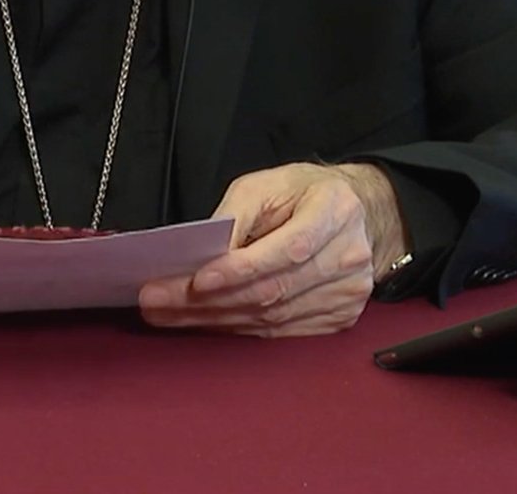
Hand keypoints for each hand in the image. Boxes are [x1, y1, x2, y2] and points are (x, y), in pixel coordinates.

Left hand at [138, 162, 405, 337]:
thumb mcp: (267, 184)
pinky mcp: (339, 318)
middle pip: (274, 290)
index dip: (240, 270)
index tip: (195, 280)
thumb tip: (201, 255)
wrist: (359, 214)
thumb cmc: (304, 193)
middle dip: (209, 301)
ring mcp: (348, 294)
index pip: (288, 249)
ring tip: (168, 315)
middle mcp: (349, 256)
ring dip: (215, 319)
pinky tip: (205, 322)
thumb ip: (235, 215)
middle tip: (156, 301)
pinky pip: (280, 332)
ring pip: (273, 318)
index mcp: (335, 211)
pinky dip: (239, 329)